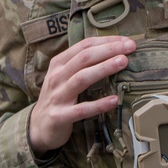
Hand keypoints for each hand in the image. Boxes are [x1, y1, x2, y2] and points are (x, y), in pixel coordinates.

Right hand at [29, 35, 134, 154]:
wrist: (37, 126)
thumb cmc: (58, 97)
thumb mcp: (64, 76)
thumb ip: (82, 64)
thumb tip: (113, 51)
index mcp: (59, 63)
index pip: (84, 45)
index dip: (106, 41)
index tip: (126, 40)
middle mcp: (57, 77)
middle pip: (84, 58)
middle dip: (108, 50)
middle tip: (129, 47)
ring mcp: (57, 96)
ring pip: (82, 78)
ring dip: (104, 68)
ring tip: (123, 62)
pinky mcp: (60, 116)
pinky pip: (82, 109)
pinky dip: (99, 104)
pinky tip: (114, 100)